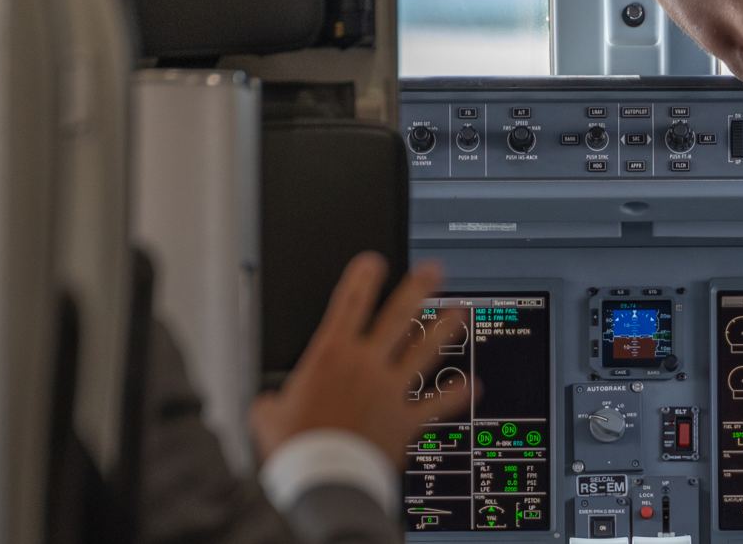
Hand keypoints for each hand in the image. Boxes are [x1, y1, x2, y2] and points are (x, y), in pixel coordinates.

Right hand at [250, 252, 471, 468]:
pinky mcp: (407, 419)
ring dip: (444, 330)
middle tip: (434, 269)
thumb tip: (269, 404)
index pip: (350, 304)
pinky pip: (439, 403)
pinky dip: (457, 394)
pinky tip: (473, 384)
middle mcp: (366, 365)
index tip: (375, 262)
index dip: (363, 277)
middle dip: (417, 288)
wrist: (323, 480)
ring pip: (425, 351)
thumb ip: (275, 401)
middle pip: (398, 316)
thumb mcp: (269, 416)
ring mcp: (390, 390)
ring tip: (460, 313)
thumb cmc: (295, 448)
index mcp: (331, 356)